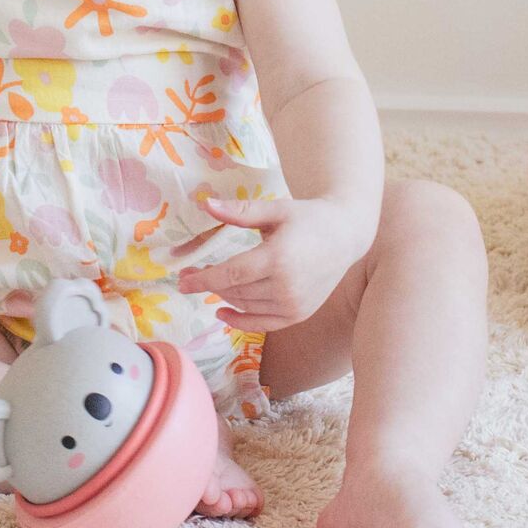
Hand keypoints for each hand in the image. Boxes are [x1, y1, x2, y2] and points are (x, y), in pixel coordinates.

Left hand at [175, 194, 371, 332]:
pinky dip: (241, 320)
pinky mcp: (299, 314)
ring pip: (246, 306)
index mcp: (277, 258)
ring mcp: (294, 304)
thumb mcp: (274, 210)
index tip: (181, 280)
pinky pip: (263, 324)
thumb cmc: (308, 218)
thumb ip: (239, 212)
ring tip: (210, 282)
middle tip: (190, 274)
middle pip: (235, 291)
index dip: (203, 279)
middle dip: (209, 284)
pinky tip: (222, 312)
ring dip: (224, 296)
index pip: (230, 274)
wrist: (345, 235)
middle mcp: (286, 287)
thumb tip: (205, 204)